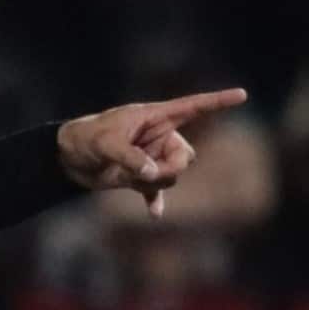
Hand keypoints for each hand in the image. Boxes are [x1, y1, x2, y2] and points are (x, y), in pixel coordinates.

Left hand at [56, 88, 248, 218]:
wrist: (66, 158)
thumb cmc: (85, 139)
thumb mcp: (106, 144)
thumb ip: (131, 157)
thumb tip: (151, 174)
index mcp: (155, 117)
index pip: (193, 107)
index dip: (218, 101)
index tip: (243, 95)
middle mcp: (158, 136)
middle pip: (185, 155)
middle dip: (173, 167)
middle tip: (148, 174)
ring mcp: (151, 157)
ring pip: (173, 173)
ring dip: (158, 181)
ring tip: (132, 179)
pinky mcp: (140, 176)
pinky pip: (157, 190)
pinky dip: (156, 200)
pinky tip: (154, 214)